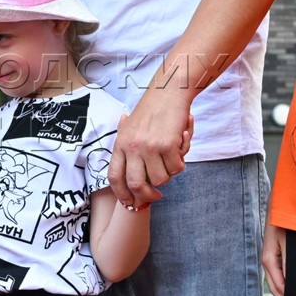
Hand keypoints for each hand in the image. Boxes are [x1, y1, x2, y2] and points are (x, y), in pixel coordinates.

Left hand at [110, 91, 192, 207]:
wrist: (168, 92)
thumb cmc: (151, 110)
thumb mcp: (130, 127)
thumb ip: (125, 147)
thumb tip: (123, 173)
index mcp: (120, 144)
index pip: (115, 177)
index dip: (122, 194)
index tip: (130, 202)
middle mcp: (132, 147)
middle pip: (136, 184)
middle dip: (147, 196)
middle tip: (156, 196)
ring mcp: (150, 147)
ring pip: (161, 179)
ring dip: (168, 174)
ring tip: (170, 158)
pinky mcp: (168, 145)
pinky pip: (176, 168)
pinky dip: (180, 162)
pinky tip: (179, 147)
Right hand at [261, 224, 286, 295]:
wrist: (283, 202)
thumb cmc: (286, 221)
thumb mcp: (290, 244)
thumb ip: (289, 266)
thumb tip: (291, 286)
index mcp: (268, 261)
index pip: (278, 288)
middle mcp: (267, 261)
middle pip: (276, 287)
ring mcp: (271, 257)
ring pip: (278, 281)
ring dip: (288, 291)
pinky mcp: (278, 253)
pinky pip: (282, 272)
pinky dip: (289, 281)